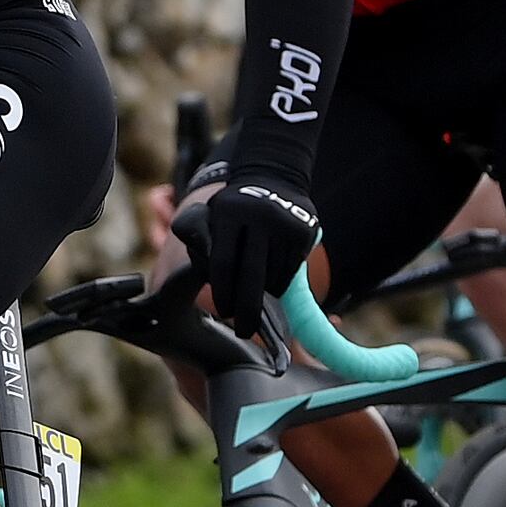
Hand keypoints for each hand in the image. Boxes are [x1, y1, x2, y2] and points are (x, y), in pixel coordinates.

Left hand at [169, 169, 322, 325]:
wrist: (273, 175)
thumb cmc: (233, 208)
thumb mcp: (210, 215)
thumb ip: (201, 243)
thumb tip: (204, 279)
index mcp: (228, 212)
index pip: (224, 263)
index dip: (224, 293)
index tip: (225, 314)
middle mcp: (258, 216)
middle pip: (252, 275)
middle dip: (246, 310)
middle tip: (243, 331)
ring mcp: (284, 223)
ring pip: (274, 276)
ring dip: (265, 294)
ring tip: (256, 294)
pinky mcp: (304, 231)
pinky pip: (291, 271)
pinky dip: (280, 283)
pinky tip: (271, 280)